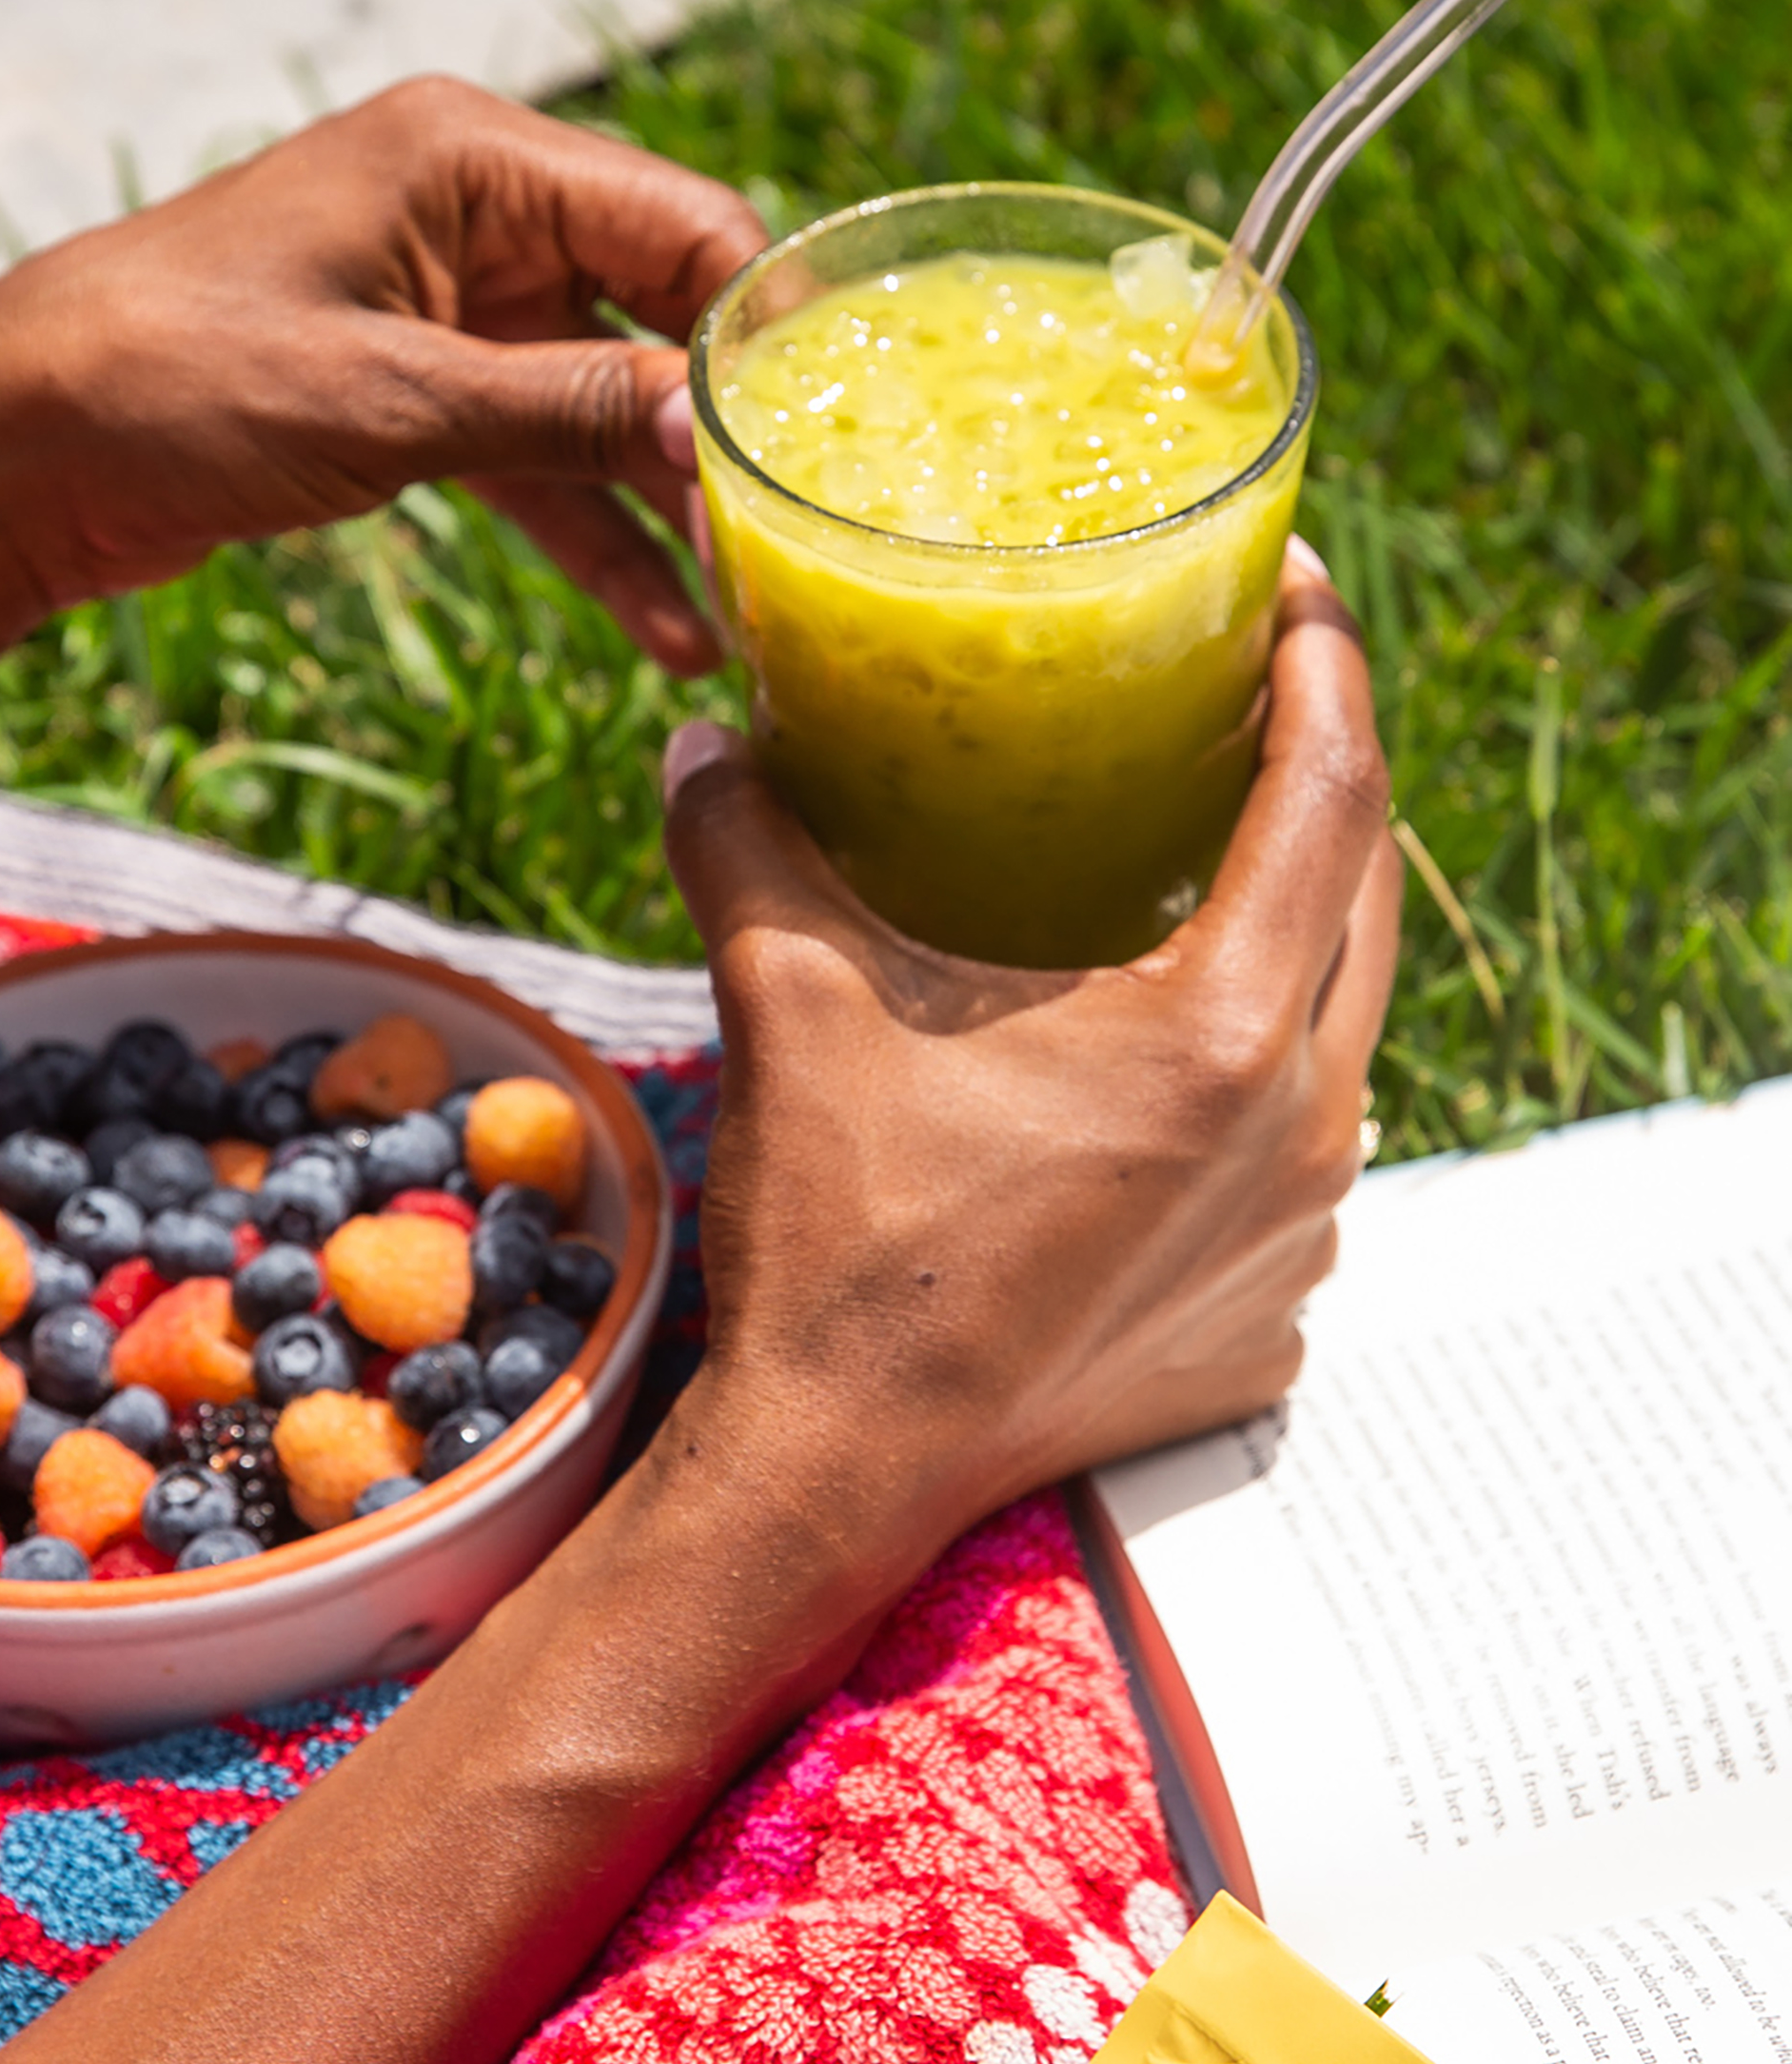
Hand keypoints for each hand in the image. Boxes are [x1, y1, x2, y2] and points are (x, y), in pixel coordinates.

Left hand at [0, 77, 765, 671]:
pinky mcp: (412, 392)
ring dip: (664, 503)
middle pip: (658, 310)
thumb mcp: (390, 402)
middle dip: (723, 427)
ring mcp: (446, 305)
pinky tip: (659, 623)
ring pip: (603, 399)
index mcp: (473, 155)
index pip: (684, 222)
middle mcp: (474, 212)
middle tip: (800, 543)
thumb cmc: (170, 379)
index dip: (759, 330)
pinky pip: (536, 457)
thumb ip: (566, 412)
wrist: (5, 451)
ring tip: (749, 609)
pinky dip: (589, 532)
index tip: (823, 440)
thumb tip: (719, 430)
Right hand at [664, 544, 1399, 1538]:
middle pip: (1365, 897)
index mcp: (1229, 1039)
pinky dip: (1247, 1076)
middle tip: (1242, 690)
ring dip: (1283, 931)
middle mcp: (1308, 1135)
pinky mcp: (1265, 1316)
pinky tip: (1153, 1050)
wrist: (836, 1479)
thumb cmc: (834, 1248)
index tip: (1297, 584)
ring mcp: (1301, 1237)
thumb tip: (699, 741)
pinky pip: (1294, 1155)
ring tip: (1194, 858)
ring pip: (1335, 1031)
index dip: (1325, 666)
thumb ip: (751, 846)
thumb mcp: (791, 1011)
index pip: (1335, 795)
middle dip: (1318, 778)